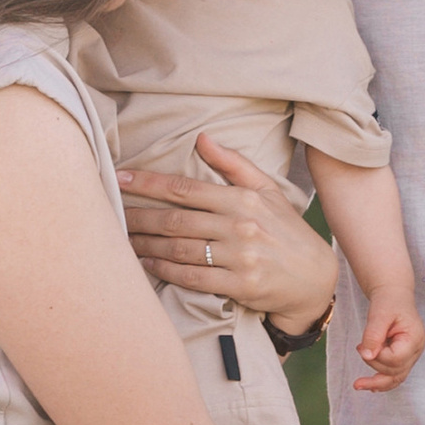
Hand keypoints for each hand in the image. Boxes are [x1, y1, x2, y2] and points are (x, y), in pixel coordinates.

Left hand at [117, 133, 334, 333]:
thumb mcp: (267, 191)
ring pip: (178, 249)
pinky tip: (147, 264)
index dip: (148, 184)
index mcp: (243, 199)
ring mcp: (240, 257)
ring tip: (122, 241)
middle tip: (110, 215)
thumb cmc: (286, 231)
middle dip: (138, 217)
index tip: (120, 180)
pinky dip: (165, 271)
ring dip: (145, 245)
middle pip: (175, 220)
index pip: (186, 188)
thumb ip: (234, 164)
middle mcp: (240, 226)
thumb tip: (201, 138)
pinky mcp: (239, 285)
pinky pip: (192, 277)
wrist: (314, 278)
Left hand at [353, 296, 424, 391]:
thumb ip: (373, 335)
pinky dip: (382, 381)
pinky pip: (394, 375)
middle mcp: (416, 350)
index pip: (396, 359)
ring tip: (357, 385)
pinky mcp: (403, 358)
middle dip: (374, 364)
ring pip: (396, 378)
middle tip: (359, 347)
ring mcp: (411, 356)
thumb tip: (366, 356)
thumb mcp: (379, 314)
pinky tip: (370, 386)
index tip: (361, 345)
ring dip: (377, 382)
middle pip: (396, 371)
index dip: (377, 356)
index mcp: (415, 338)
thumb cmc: (388, 302)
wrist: (393, 296)